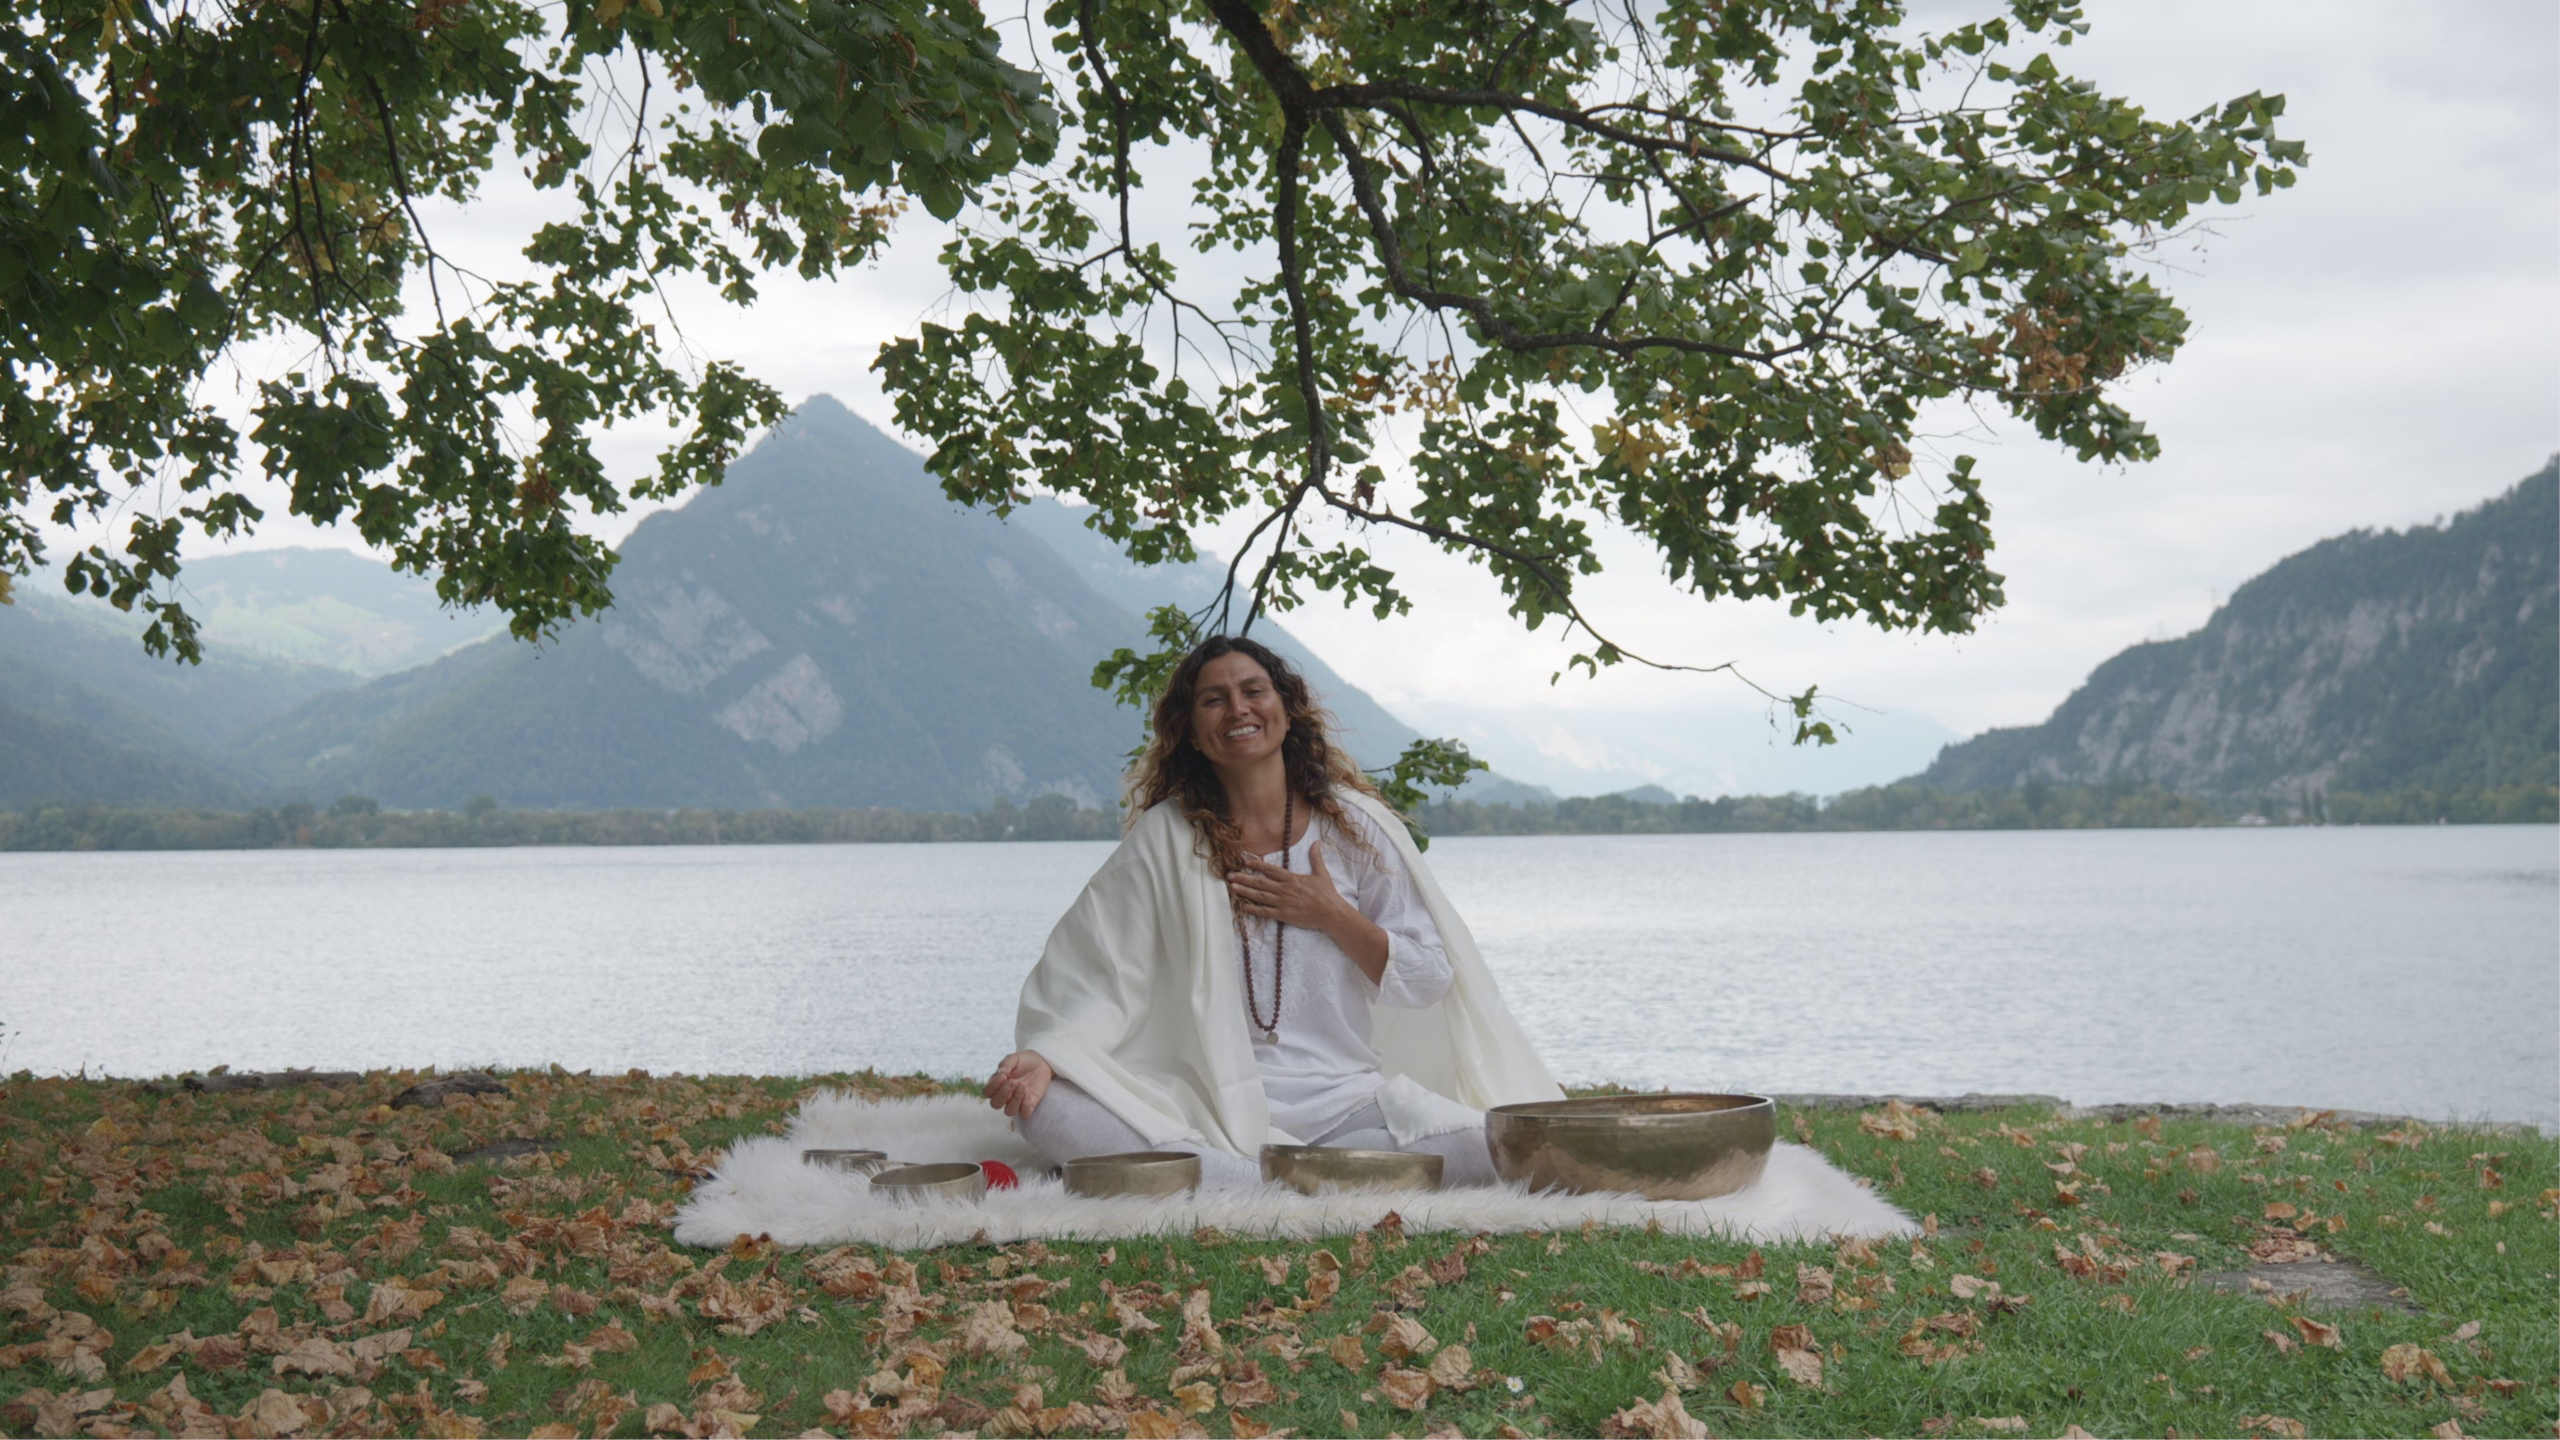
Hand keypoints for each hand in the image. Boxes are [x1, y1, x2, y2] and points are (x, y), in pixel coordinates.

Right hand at [985, 1050, 1052, 1119]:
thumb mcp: (1013, 1059)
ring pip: (1009, 1112)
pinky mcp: (1029, 1105)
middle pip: (995, 1104)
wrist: (1040, 1062)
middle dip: (1003, 1094)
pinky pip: (1024, 1114)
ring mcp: (1016, 1102)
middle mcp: (1004, 1096)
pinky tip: (1028, 1093)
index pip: (987, 1092)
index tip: (1003, 1076)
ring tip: (1022, 1086)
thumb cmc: (1023, 1061)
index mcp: (996, 1085)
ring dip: (1014, 1100)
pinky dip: (1025, 1106)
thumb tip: (1001, 1074)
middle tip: (1013, 1082)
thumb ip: (1005, 1065)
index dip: (992, 1087)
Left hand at [1228, 842, 1352, 933]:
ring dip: (1244, 891)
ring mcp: (1283, 903)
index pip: (1270, 870)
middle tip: (1229, 875)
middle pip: (1260, 882)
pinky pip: (1265, 912)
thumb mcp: (1321, 873)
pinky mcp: (1283, 915)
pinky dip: (1253, 909)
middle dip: (1243, 878)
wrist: (1331, 913)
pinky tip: (1243, 906)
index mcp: (1292, 879)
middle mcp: (1284, 890)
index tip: (1244, 860)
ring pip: (1259, 896)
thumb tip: (1316, 842)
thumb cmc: (1327, 894)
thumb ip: (1315, 858)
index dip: (1256, 864)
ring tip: (1232, 887)